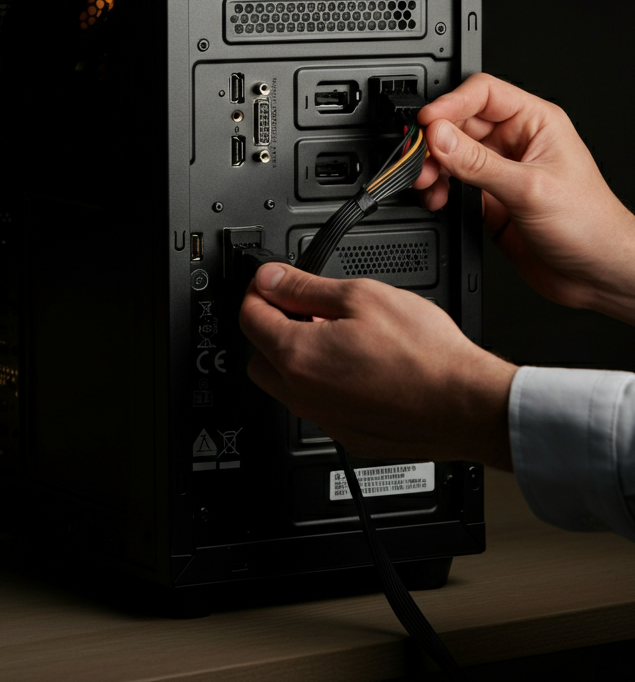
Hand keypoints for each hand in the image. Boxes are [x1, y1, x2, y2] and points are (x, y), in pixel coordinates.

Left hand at [239, 263, 516, 468]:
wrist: (466, 405)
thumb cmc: (424, 354)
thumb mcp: (361, 296)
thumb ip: (305, 287)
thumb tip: (270, 279)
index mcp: (296, 356)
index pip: (249, 317)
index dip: (260, 291)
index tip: (273, 282)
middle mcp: (301, 394)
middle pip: (260, 355)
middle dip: (273, 328)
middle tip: (304, 309)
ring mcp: (324, 419)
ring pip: (289, 384)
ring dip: (300, 357)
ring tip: (339, 335)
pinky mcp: (347, 435)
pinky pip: (319, 405)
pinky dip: (326, 384)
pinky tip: (359, 366)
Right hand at [414, 73, 634, 325]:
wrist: (598, 274)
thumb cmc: (590, 224)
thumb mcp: (529, 188)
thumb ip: (478, 163)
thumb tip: (439, 136)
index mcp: (536, 122)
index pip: (483, 94)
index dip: (450, 104)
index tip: (427, 124)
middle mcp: (515, 142)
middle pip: (460, 124)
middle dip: (435, 141)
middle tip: (419, 159)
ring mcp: (499, 171)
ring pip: (451, 155)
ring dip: (433, 167)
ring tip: (425, 182)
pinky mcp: (488, 199)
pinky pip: (452, 185)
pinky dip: (438, 190)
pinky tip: (437, 200)